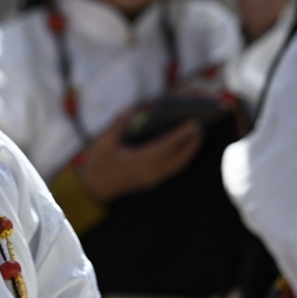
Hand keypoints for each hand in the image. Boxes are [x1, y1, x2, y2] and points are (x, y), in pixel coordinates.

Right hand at [76, 115, 204, 202]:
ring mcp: (153, 178)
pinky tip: (182, 148)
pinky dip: (181, 158)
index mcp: (141, 161)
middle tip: (201, 127)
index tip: (194, 123)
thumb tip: (131, 108)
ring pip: (179, 166)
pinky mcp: (152, 180)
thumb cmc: (99, 166)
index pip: (167, 146)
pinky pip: (173, 170)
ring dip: (189, 152)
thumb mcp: (104, 143)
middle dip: (193, 143)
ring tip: (196, 136)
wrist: (95, 190)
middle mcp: (151, 171)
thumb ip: (118, 125)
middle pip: (180, 158)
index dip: (182, 134)